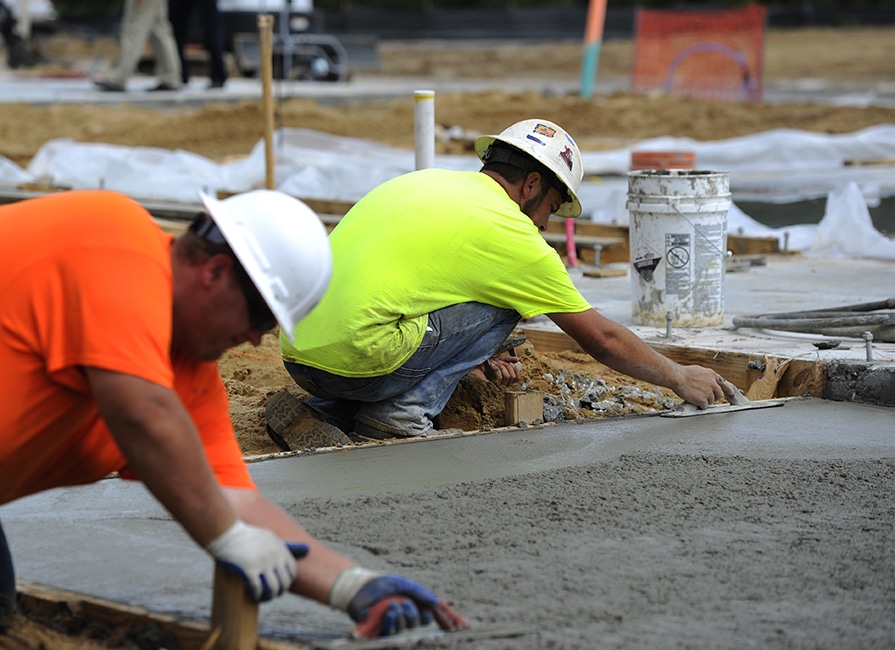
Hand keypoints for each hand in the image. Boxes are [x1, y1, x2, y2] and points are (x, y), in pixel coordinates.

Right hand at [205, 520, 299, 601]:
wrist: (227, 533)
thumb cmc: (249, 537)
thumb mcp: (272, 538)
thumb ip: (290, 546)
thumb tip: (308, 549)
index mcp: (280, 548)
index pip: (292, 572)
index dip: (286, 582)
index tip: (278, 585)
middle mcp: (274, 556)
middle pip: (284, 582)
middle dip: (278, 592)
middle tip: (270, 595)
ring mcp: (262, 563)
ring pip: (272, 588)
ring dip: (268, 597)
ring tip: (262, 598)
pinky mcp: (249, 569)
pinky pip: (257, 589)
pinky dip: (256, 596)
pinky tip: (252, 596)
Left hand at [332, 570, 467, 637]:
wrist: (359, 587)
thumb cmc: (382, 585)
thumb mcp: (405, 585)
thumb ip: (421, 593)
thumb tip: (437, 603)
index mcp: (414, 606)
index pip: (434, 617)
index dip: (448, 622)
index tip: (463, 626)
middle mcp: (406, 618)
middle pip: (419, 624)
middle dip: (414, 614)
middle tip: (403, 603)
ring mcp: (393, 625)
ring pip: (405, 629)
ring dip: (401, 616)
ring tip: (391, 605)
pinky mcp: (379, 632)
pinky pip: (389, 633)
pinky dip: (389, 621)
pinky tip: (388, 611)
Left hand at [471, 356, 522, 385]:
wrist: (474, 365)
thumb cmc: (484, 363)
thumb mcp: (498, 359)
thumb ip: (508, 359)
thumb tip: (517, 359)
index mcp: (505, 379)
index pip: (517, 378)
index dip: (516, 370)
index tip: (511, 363)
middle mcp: (502, 384)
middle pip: (512, 376)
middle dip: (506, 366)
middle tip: (498, 362)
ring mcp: (498, 386)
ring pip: (507, 377)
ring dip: (500, 367)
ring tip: (493, 364)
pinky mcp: (492, 386)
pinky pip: (500, 378)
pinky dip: (496, 369)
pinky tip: (491, 366)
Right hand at [674, 365, 735, 408]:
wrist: (677, 377)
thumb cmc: (684, 373)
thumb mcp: (699, 370)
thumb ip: (707, 377)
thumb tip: (708, 381)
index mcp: (712, 375)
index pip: (724, 384)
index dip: (728, 390)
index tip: (731, 394)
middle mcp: (713, 383)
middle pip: (719, 394)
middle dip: (714, 396)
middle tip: (705, 396)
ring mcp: (709, 392)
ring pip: (711, 401)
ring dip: (705, 400)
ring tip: (695, 396)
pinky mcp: (703, 400)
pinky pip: (705, 406)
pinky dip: (699, 405)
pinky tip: (694, 400)